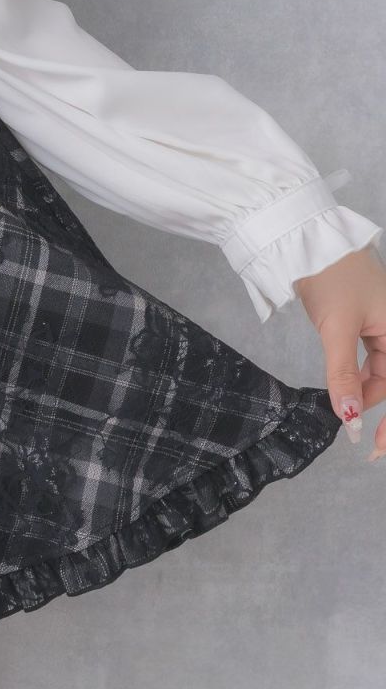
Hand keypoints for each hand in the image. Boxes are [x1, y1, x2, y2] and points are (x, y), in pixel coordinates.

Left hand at [292, 243, 385, 458]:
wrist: (310, 242)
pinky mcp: (367, 320)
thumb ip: (343, 375)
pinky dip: (359, 374)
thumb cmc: (331, 278)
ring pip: (381, 368)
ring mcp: (384, 323)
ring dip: (364, 390)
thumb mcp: (337, 330)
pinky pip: (371, 356)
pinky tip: (344, 387)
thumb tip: (349, 417)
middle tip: (358, 434)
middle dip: (374, 404)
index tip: (376, 446)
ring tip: (343, 409)